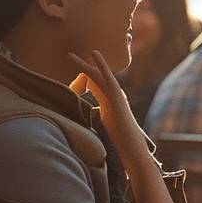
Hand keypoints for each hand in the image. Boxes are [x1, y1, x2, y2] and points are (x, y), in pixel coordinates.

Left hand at [68, 51, 147, 165]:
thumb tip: (81, 121)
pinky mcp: (118, 98)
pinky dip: (102, 65)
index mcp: (108, 104)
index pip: (93, 86)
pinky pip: (109, 78)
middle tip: (70, 55)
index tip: (72, 73)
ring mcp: (117, 96)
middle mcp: (113, 97)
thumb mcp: (101, 129)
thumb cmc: (117, 143)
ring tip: (79, 52)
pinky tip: (95, 54)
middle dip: (83, 67)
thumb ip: (93, 122)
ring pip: (101, 75)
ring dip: (90, 63)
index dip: (82, 78)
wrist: (131, 150)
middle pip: (96, 78)